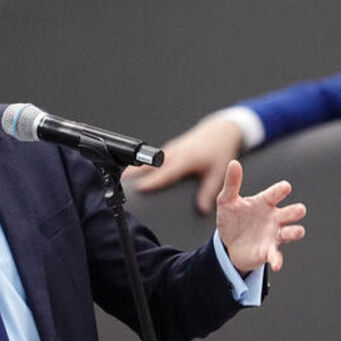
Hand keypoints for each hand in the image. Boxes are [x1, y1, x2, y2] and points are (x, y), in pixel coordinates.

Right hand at [124, 115, 242, 213]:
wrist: (220, 131)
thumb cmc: (219, 150)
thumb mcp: (217, 173)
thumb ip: (208, 192)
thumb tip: (202, 209)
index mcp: (185, 159)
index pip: (166, 172)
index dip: (152, 181)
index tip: (140, 188)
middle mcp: (174, 153)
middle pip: (149, 165)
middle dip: (134, 174)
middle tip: (120, 183)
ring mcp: (169, 150)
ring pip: (148, 161)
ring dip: (135, 169)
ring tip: (121, 180)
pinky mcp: (168, 149)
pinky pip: (152, 159)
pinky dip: (142, 166)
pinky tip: (135, 174)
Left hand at [215, 161, 305, 272]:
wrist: (229, 243)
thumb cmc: (232, 218)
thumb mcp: (227, 201)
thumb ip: (231, 183)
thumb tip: (234, 162)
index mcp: (264, 202)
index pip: (276, 193)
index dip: (281, 190)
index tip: (285, 187)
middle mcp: (274, 218)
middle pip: (291, 212)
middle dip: (296, 211)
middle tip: (298, 210)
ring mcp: (274, 234)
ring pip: (291, 232)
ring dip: (295, 232)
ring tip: (297, 231)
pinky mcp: (268, 251)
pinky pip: (276, 255)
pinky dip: (277, 260)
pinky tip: (275, 264)